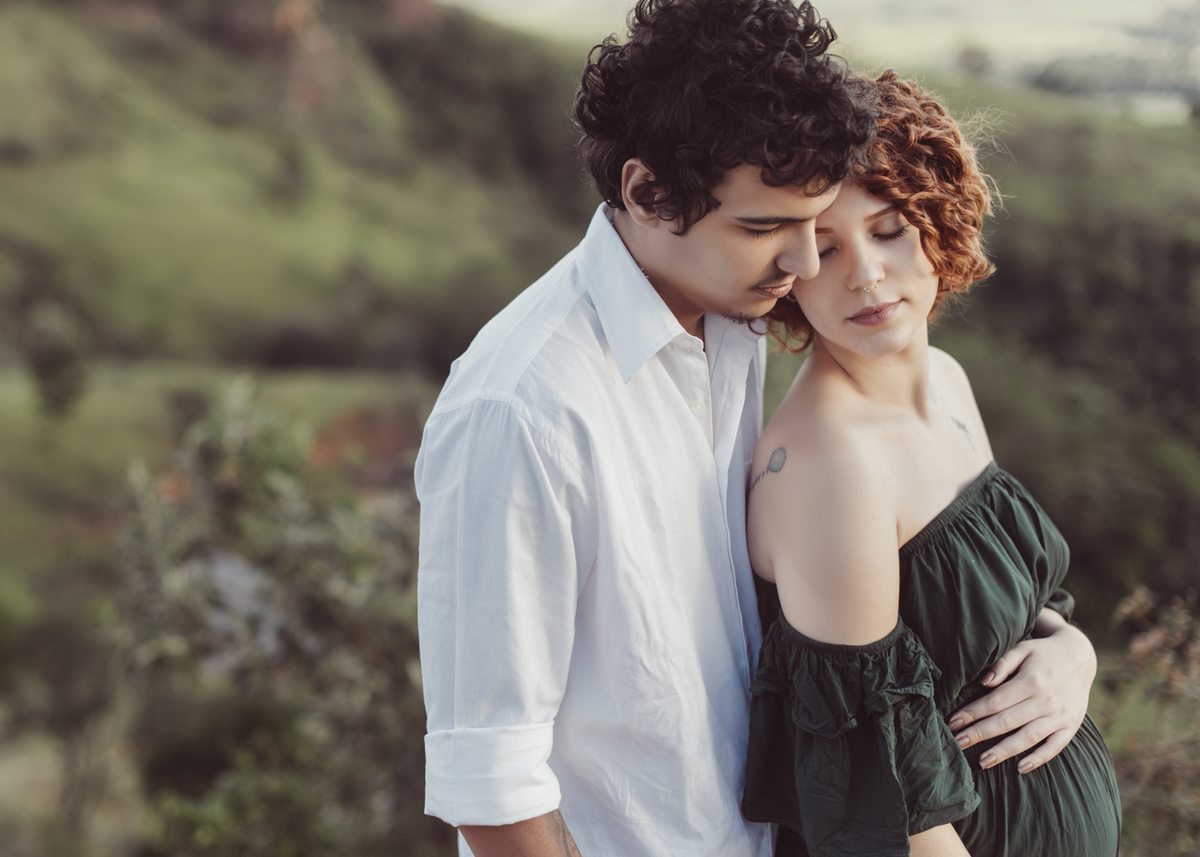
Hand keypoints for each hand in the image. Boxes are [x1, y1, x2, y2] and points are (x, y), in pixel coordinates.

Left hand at [948, 609, 1095, 774]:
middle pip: (1007, 722)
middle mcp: (1046, 701)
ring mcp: (1060, 716)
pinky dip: (1039, 759)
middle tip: (957, 744)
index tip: (953, 722)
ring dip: (1005, 751)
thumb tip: (983, 682)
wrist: (1081, 657)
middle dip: (980, 734)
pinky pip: (1055, 747)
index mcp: (1031, 681)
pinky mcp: (1071, 727)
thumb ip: (1002, 664)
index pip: (995, 702)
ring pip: (1029, 738)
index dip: (973, 713)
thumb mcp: (1022, 649)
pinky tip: (1020, 768)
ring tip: (982, 762)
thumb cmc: (1043, 653)